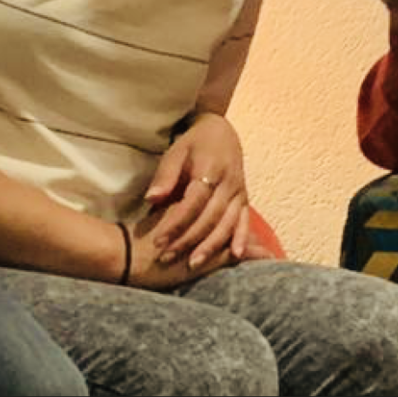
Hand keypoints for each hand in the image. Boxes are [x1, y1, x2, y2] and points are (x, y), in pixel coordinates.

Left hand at [134, 112, 253, 277]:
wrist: (222, 132)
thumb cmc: (194, 144)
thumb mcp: (176, 152)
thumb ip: (165, 176)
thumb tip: (152, 199)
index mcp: (210, 168)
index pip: (193, 202)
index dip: (176, 223)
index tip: (158, 241)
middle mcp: (229, 182)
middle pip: (209, 217)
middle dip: (188, 240)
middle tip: (167, 257)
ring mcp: (239, 191)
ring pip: (227, 223)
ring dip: (211, 245)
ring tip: (193, 264)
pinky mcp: (245, 198)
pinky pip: (244, 221)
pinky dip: (241, 238)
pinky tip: (236, 255)